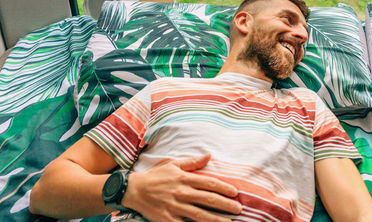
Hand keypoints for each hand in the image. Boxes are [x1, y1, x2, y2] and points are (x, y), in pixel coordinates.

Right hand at [121, 154, 241, 221]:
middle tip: (239, 209)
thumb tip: (209, 155)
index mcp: (184, 178)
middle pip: (208, 199)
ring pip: (200, 214)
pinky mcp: (168, 219)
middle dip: (225, 204)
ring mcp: (175, 207)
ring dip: (216, 219)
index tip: (235, 192)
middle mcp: (182, 192)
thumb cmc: (155, 176)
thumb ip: (192, 162)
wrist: (133, 190)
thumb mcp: (173, 164)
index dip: (223, 187)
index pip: (209, 183)